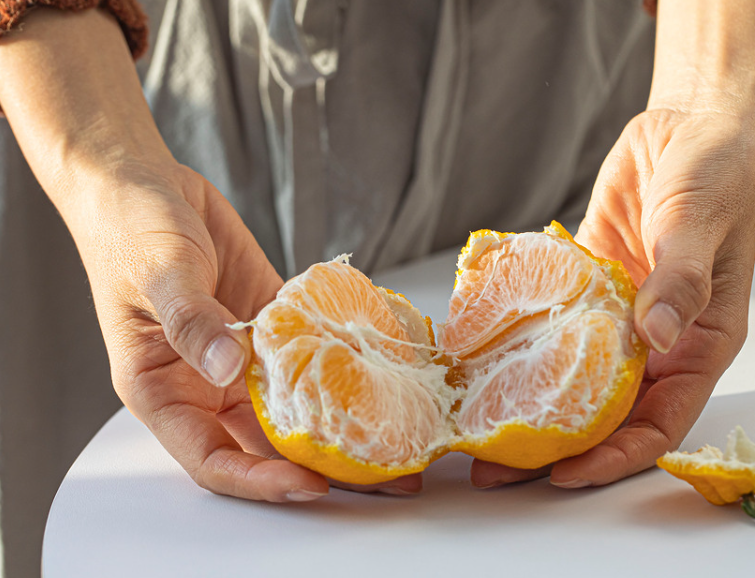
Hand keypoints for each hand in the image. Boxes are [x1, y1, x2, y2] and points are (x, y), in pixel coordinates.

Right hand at [79, 162, 423, 499]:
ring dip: (341, 425)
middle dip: (320, 465)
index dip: (259, 480)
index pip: (211, 459)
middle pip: (264, 445)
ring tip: (397, 437)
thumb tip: (228, 368)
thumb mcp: (157, 273)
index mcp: (163, 390)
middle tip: (382, 474)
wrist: (148, 183)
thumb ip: (192, 321)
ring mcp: (242, 358)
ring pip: (294, 408)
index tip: (309, 484)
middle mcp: (205, 385)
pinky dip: (345, 369)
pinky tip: (384, 375)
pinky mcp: (271, 326)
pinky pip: (311, 356)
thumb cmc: (130, 228)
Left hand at [471, 107, 754, 487]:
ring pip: (572, 375)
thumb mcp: (701, 227)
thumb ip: (680, 282)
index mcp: (699, 344)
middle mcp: (657, 341)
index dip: (616, 455)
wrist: (692, 125)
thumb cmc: (719, 177)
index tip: (567, 474)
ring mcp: (618, 315)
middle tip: (496, 467)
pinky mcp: (587, 285)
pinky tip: (478, 355)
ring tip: (475, 423)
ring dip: (529, 401)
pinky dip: (518, 341)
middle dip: (555, 444)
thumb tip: (656, 337)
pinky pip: (550, 323)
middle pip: (605, 412)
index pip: (659, 423)